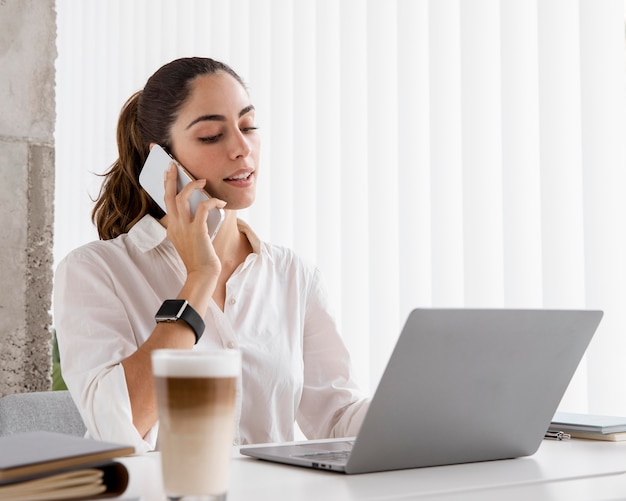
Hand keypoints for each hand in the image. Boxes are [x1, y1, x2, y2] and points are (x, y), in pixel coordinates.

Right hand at [162, 162, 224, 285]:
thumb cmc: (199, 258)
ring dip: (191, 186)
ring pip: (181, 198)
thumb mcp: (189, 239)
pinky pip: (202, 208)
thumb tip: (200, 209)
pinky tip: (219, 202)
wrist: (202, 274)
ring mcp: (184, 228)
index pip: (166, 202)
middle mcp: (175, 226)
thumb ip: (190, 225)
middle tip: (173, 165)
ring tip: (202, 181)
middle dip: (170, 178)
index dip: (166, 186)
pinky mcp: (197, 231)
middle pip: (168, 196)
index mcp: (172, 227)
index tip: (168, 173)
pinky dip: (211, 202)